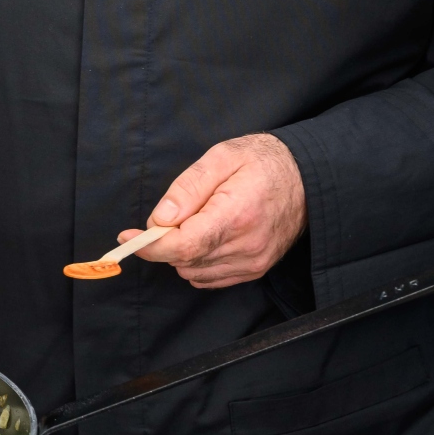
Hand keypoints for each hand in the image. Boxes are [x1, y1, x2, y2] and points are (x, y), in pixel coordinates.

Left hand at [119, 133, 306, 288]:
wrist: (307, 178)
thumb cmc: (262, 161)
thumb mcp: (221, 157)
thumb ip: (188, 188)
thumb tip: (159, 219)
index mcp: (236, 215)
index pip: (184, 246)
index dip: (150, 246)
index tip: (126, 238)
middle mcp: (246, 246)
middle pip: (185, 260)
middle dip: (164, 242)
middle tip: (170, 216)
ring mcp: (253, 262)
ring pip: (194, 272)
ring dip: (182, 253)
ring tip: (196, 221)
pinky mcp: (256, 269)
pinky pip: (211, 278)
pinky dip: (197, 262)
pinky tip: (205, 236)